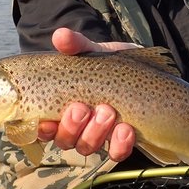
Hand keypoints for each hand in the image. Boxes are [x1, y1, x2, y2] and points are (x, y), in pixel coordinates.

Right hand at [37, 28, 137, 160]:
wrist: (147, 70)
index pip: (42, 126)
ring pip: (87, 147)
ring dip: (95, 132)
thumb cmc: (110, 64)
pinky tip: (127, 129)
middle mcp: (77, 127)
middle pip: (64, 140)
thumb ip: (76, 45)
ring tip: (107, 111)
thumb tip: (60, 35)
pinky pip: (116, 153)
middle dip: (71, 126)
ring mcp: (99, 136)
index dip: (41, 129)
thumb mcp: (93, 52)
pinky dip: (119, 144)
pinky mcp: (122, 142)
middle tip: (82, 108)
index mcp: (61, 107)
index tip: (46, 121)